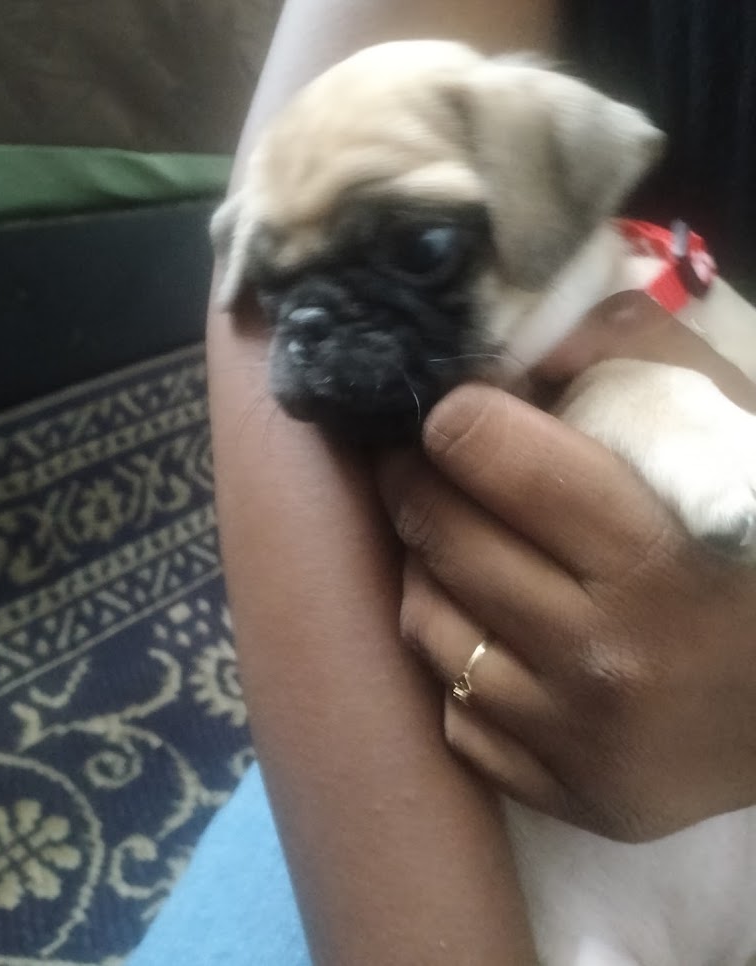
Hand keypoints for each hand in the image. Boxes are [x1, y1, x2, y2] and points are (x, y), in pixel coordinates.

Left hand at [378, 292, 755, 842]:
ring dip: (426, 567)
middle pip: (441, 535)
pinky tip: (491, 630)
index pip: (488, 455)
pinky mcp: (568, 796)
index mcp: (650, 555)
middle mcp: (603, 658)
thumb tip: (522, 343)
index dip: (455, 418)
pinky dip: (459, 662)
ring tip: (452, 540)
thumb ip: (640, 354)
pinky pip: (455, 713)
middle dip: (416, 479)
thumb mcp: (737, 429)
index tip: (452, 411)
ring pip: (427, 625)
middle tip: (420, 460)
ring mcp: (576, 739)